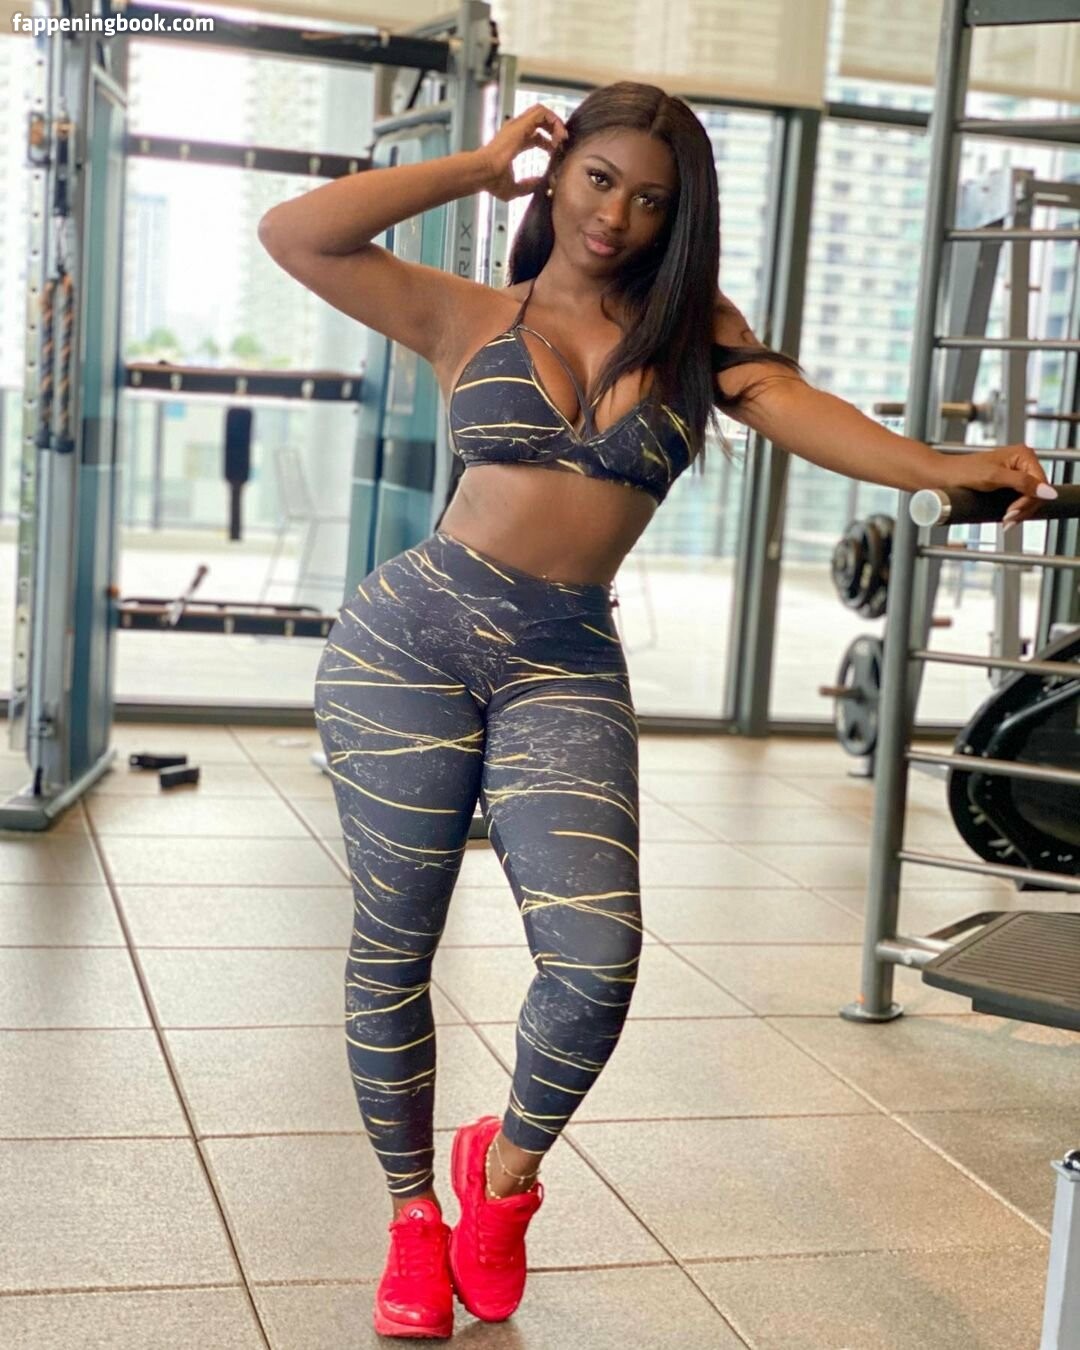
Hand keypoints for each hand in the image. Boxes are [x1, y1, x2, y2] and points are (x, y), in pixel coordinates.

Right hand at [475, 103, 567, 202]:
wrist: (483, 172)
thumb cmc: (492, 181)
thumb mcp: (514, 188)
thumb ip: (527, 186)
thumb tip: (540, 183)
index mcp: (515, 142)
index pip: (536, 135)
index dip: (549, 141)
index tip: (556, 152)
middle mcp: (517, 131)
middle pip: (540, 120)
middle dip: (554, 129)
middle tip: (562, 144)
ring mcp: (518, 125)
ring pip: (542, 112)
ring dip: (555, 123)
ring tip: (561, 139)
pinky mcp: (521, 123)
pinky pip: (542, 113)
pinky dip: (553, 121)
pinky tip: (557, 137)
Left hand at [942, 442, 1057, 525]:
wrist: (941, 477)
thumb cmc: (961, 472)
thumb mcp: (994, 478)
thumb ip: (1021, 483)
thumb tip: (1047, 492)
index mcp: (1023, 454)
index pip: (1040, 483)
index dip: (1029, 501)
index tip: (1012, 512)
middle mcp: (1022, 462)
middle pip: (1037, 492)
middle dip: (1024, 509)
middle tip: (1007, 521)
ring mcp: (1016, 473)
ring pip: (1029, 498)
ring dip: (1019, 512)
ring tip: (1005, 521)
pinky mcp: (1008, 484)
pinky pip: (1020, 499)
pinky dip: (1015, 510)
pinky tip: (1007, 517)